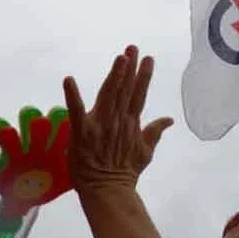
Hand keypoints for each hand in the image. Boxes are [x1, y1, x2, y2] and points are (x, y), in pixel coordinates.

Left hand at [63, 46, 173, 192]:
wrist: (108, 190)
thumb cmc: (125, 172)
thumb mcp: (145, 152)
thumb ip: (155, 132)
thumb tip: (169, 119)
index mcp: (131, 123)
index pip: (138, 94)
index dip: (143, 76)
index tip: (148, 58)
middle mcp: (117, 120)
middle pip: (125, 89)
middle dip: (130, 67)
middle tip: (133, 47)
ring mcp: (100, 125)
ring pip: (108, 95)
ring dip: (114, 75)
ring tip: (121, 58)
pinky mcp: (81, 132)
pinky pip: (76, 110)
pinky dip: (72, 95)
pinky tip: (69, 79)